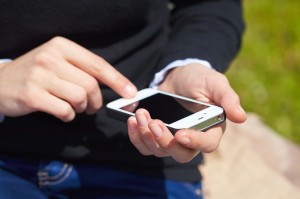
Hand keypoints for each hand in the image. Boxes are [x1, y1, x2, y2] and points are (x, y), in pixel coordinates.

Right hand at [0, 36, 136, 120]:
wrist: (0, 82)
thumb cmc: (36, 73)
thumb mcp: (57, 61)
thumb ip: (82, 69)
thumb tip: (114, 84)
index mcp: (62, 46)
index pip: (97, 64)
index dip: (117, 80)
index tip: (131, 92)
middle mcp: (51, 58)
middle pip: (90, 85)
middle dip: (96, 101)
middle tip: (91, 108)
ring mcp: (40, 76)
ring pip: (79, 98)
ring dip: (81, 109)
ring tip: (74, 108)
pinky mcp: (31, 95)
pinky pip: (64, 110)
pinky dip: (68, 116)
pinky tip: (62, 113)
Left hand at [127, 63, 245, 162]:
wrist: (178, 75)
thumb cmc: (200, 78)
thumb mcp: (214, 82)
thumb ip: (227, 98)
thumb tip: (241, 117)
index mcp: (211, 128)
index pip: (207, 144)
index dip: (195, 142)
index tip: (180, 133)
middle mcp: (192, 138)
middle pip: (180, 154)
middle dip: (165, 141)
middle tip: (155, 122)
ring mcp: (172, 139)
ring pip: (159, 151)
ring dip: (147, 136)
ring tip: (140, 115)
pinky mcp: (156, 135)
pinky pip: (144, 145)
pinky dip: (136, 136)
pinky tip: (131, 120)